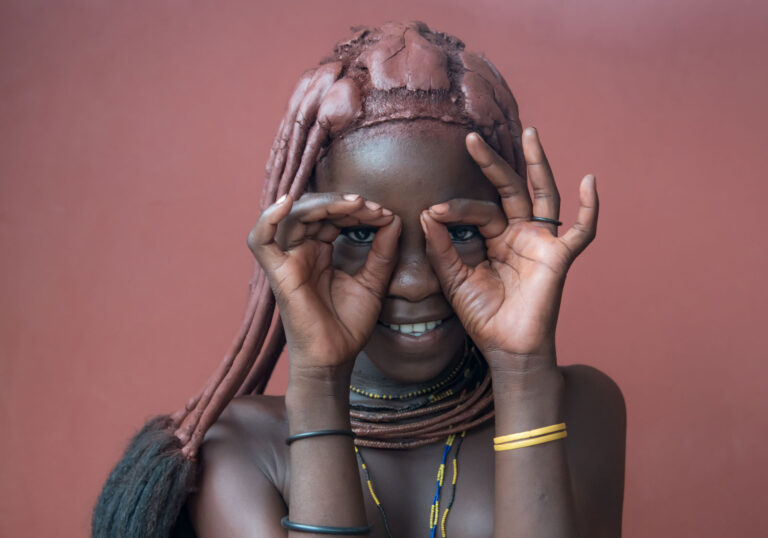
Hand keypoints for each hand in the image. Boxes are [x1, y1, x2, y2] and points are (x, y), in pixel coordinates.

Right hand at [247, 193, 400, 373]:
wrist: (336, 359)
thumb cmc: (348, 326)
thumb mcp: (373, 282)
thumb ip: (383, 252)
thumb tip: (394, 219)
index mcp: (319, 252)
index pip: (332, 216)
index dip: (357, 210)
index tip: (386, 214)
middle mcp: (301, 252)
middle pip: (313, 210)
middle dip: (344, 204)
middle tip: (374, 208)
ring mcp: (288, 261)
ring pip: (294, 216)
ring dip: (326, 204)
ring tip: (356, 206)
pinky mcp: (278, 274)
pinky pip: (260, 241)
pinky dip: (267, 219)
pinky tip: (286, 202)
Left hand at [420, 127, 597, 370]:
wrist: (506, 349)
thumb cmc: (483, 316)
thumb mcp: (453, 279)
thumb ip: (441, 247)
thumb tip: (427, 212)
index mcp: (495, 239)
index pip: (478, 210)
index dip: (457, 208)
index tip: (433, 211)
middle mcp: (519, 235)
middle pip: (509, 190)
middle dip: (492, 164)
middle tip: (471, 139)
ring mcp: (541, 244)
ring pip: (543, 196)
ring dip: (538, 165)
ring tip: (530, 133)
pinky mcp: (559, 259)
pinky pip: (581, 231)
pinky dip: (589, 208)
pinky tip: (589, 181)